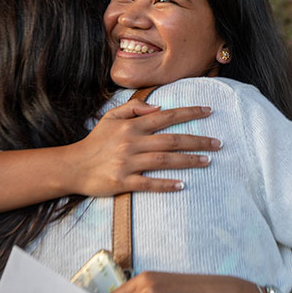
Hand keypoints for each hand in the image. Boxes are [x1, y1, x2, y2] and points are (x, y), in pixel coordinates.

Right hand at [63, 99, 222, 195]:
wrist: (72, 166)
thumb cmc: (95, 142)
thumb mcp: (110, 117)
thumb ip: (134, 108)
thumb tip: (159, 107)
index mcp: (131, 125)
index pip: (166, 116)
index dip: (189, 113)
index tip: (209, 111)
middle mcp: (132, 142)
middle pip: (172, 140)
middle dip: (198, 141)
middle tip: (218, 143)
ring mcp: (128, 163)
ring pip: (165, 161)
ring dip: (189, 161)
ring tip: (208, 161)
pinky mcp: (123, 181)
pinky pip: (149, 184)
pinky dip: (166, 185)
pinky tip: (182, 185)